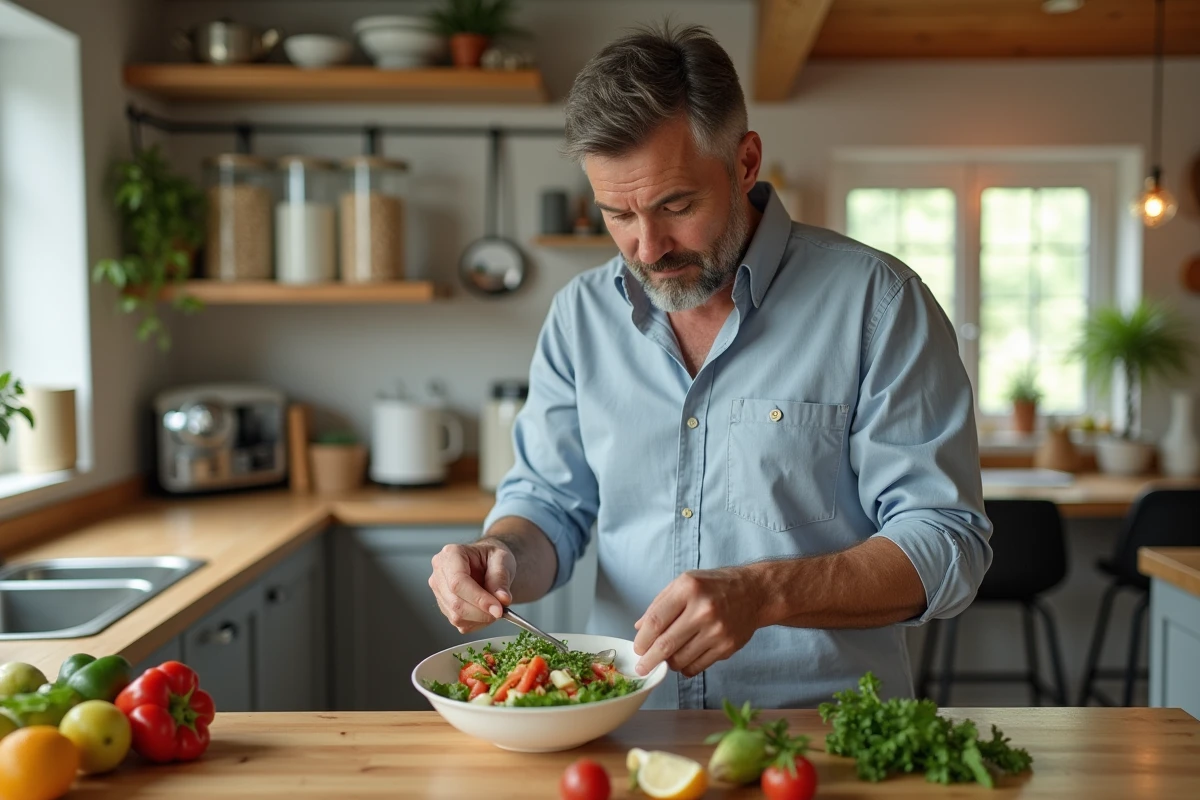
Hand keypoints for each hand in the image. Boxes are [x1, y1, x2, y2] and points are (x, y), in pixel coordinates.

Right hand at [428, 539, 516, 633]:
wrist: (487, 562)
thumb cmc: (491, 557)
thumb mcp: (502, 559)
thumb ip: (501, 578)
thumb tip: (502, 599)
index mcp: (450, 554)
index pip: (458, 582)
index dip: (478, 599)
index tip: (498, 609)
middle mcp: (439, 573)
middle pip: (455, 602)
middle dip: (482, 612)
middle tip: (502, 611)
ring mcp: (439, 591)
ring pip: (456, 616)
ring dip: (480, 618)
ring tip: (496, 608)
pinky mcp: (444, 606)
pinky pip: (459, 623)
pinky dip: (477, 622)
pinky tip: (486, 611)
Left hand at [632, 567, 764, 677]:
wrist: (754, 592)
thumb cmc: (714, 586)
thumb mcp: (684, 583)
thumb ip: (660, 604)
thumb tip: (640, 628)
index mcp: (688, 589)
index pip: (656, 621)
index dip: (642, 639)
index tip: (637, 648)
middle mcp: (703, 610)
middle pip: (666, 644)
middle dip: (649, 659)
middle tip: (642, 666)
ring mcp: (717, 631)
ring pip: (680, 660)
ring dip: (668, 663)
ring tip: (666, 658)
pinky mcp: (727, 647)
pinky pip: (697, 666)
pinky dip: (685, 667)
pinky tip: (684, 659)